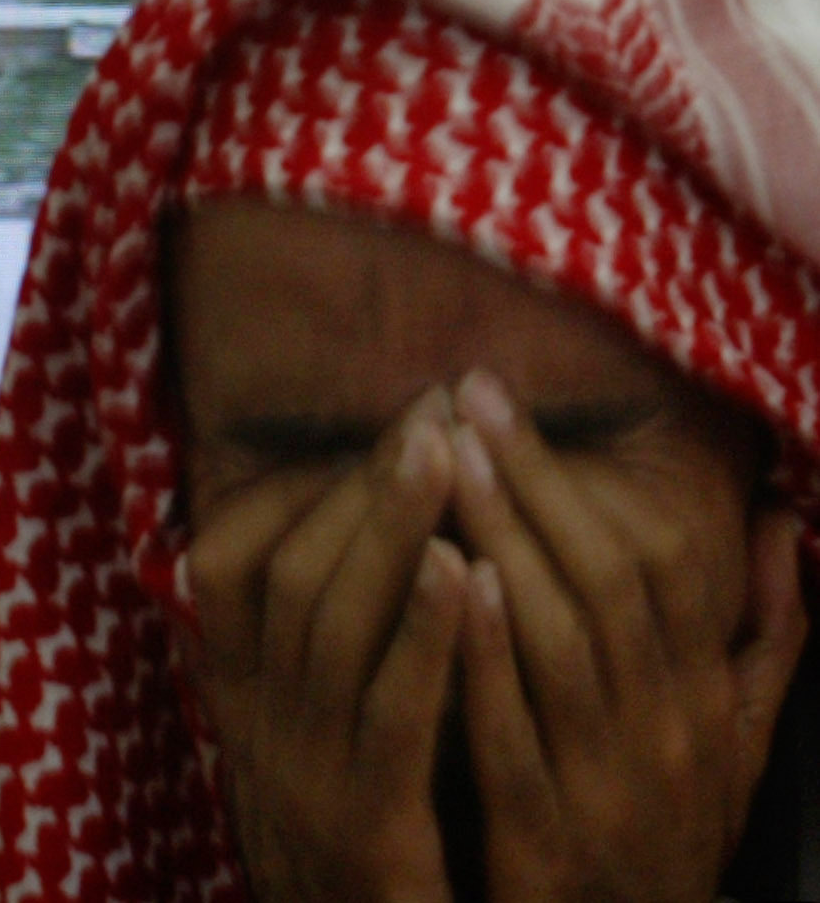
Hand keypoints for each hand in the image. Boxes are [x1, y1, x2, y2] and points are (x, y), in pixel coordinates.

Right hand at [188, 390, 465, 902]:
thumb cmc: (352, 823)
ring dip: (388, 530)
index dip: (303, 487)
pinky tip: (465, 572)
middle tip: (432, 406)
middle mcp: (256, 722)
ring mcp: (305, 771)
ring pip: (332, 626)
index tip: (378, 424)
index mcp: (235, 690)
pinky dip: (424, 637)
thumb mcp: (305, 722)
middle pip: (294, 573)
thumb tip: (334, 515)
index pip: (234, 561)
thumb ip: (308, 634)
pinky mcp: (368, 823)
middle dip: (364, 482)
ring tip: (442, 453)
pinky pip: (391, 715)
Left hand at [448, 372, 806, 902]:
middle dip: (530, 481)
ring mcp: (607, 786)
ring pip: (560, 642)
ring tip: (449, 458)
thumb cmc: (667, 837)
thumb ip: (763, 639)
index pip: (644, 563)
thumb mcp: (736, 745)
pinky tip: (453, 583)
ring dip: (506, 541)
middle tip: (466, 395)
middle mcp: (661, 733)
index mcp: (695, 701)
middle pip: (599, 583)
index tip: (500, 399)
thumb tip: (785, 523)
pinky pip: (515, 735)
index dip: (572, 476)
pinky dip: (487, 656)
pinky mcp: (547, 840)